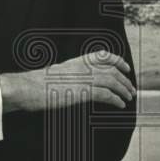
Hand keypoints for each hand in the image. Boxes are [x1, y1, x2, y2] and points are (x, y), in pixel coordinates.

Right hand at [0, 51, 134, 112]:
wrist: (28, 88)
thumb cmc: (37, 84)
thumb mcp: (57, 74)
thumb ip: (70, 75)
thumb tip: (77, 83)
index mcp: (77, 61)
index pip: (102, 55)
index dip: (117, 60)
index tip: (125, 67)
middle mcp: (83, 68)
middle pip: (111, 70)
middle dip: (124, 79)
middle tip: (131, 89)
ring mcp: (83, 79)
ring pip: (112, 81)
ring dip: (124, 89)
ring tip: (129, 97)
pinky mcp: (82, 92)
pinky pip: (106, 95)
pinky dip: (116, 99)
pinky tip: (120, 105)